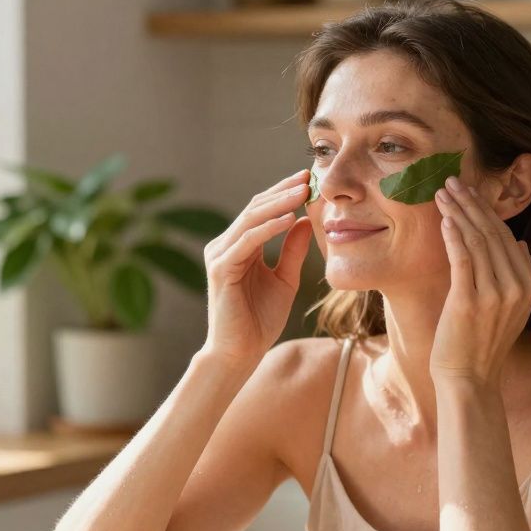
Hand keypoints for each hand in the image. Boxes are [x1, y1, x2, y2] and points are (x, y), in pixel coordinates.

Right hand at [201, 169, 313, 367]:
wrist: (240, 353)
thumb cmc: (259, 321)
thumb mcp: (285, 280)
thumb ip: (292, 251)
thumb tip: (304, 221)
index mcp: (239, 246)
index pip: (262, 210)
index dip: (284, 193)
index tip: (310, 180)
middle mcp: (225, 246)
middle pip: (255, 208)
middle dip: (283, 191)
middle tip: (309, 177)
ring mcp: (220, 256)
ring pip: (251, 220)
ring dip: (278, 203)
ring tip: (303, 191)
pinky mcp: (221, 270)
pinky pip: (247, 242)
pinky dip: (268, 228)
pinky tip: (288, 218)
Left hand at [429, 176, 530, 385]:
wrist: (469, 378)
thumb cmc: (482, 343)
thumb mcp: (510, 308)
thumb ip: (518, 275)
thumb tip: (521, 243)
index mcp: (530, 286)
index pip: (507, 237)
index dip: (486, 211)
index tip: (469, 191)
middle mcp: (518, 287)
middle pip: (492, 234)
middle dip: (471, 203)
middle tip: (451, 181)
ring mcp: (495, 295)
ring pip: (477, 241)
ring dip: (458, 212)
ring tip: (442, 194)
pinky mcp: (470, 301)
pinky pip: (462, 259)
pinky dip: (453, 235)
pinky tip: (445, 219)